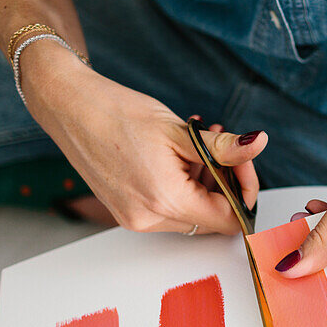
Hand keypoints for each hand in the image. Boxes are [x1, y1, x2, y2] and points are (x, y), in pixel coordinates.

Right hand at [21, 41, 267, 234]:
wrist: (68, 106)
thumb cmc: (117, 113)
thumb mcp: (181, 131)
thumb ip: (224, 147)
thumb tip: (258, 145)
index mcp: (165, 202)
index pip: (228, 219)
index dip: (244, 191)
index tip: (243, 162)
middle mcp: (148, 220)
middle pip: (211, 217)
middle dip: (225, 183)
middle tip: (223, 148)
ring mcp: (134, 218)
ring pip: (191, 212)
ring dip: (204, 181)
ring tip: (201, 143)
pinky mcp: (125, 210)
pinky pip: (168, 207)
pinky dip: (182, 184)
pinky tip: (181, 154)